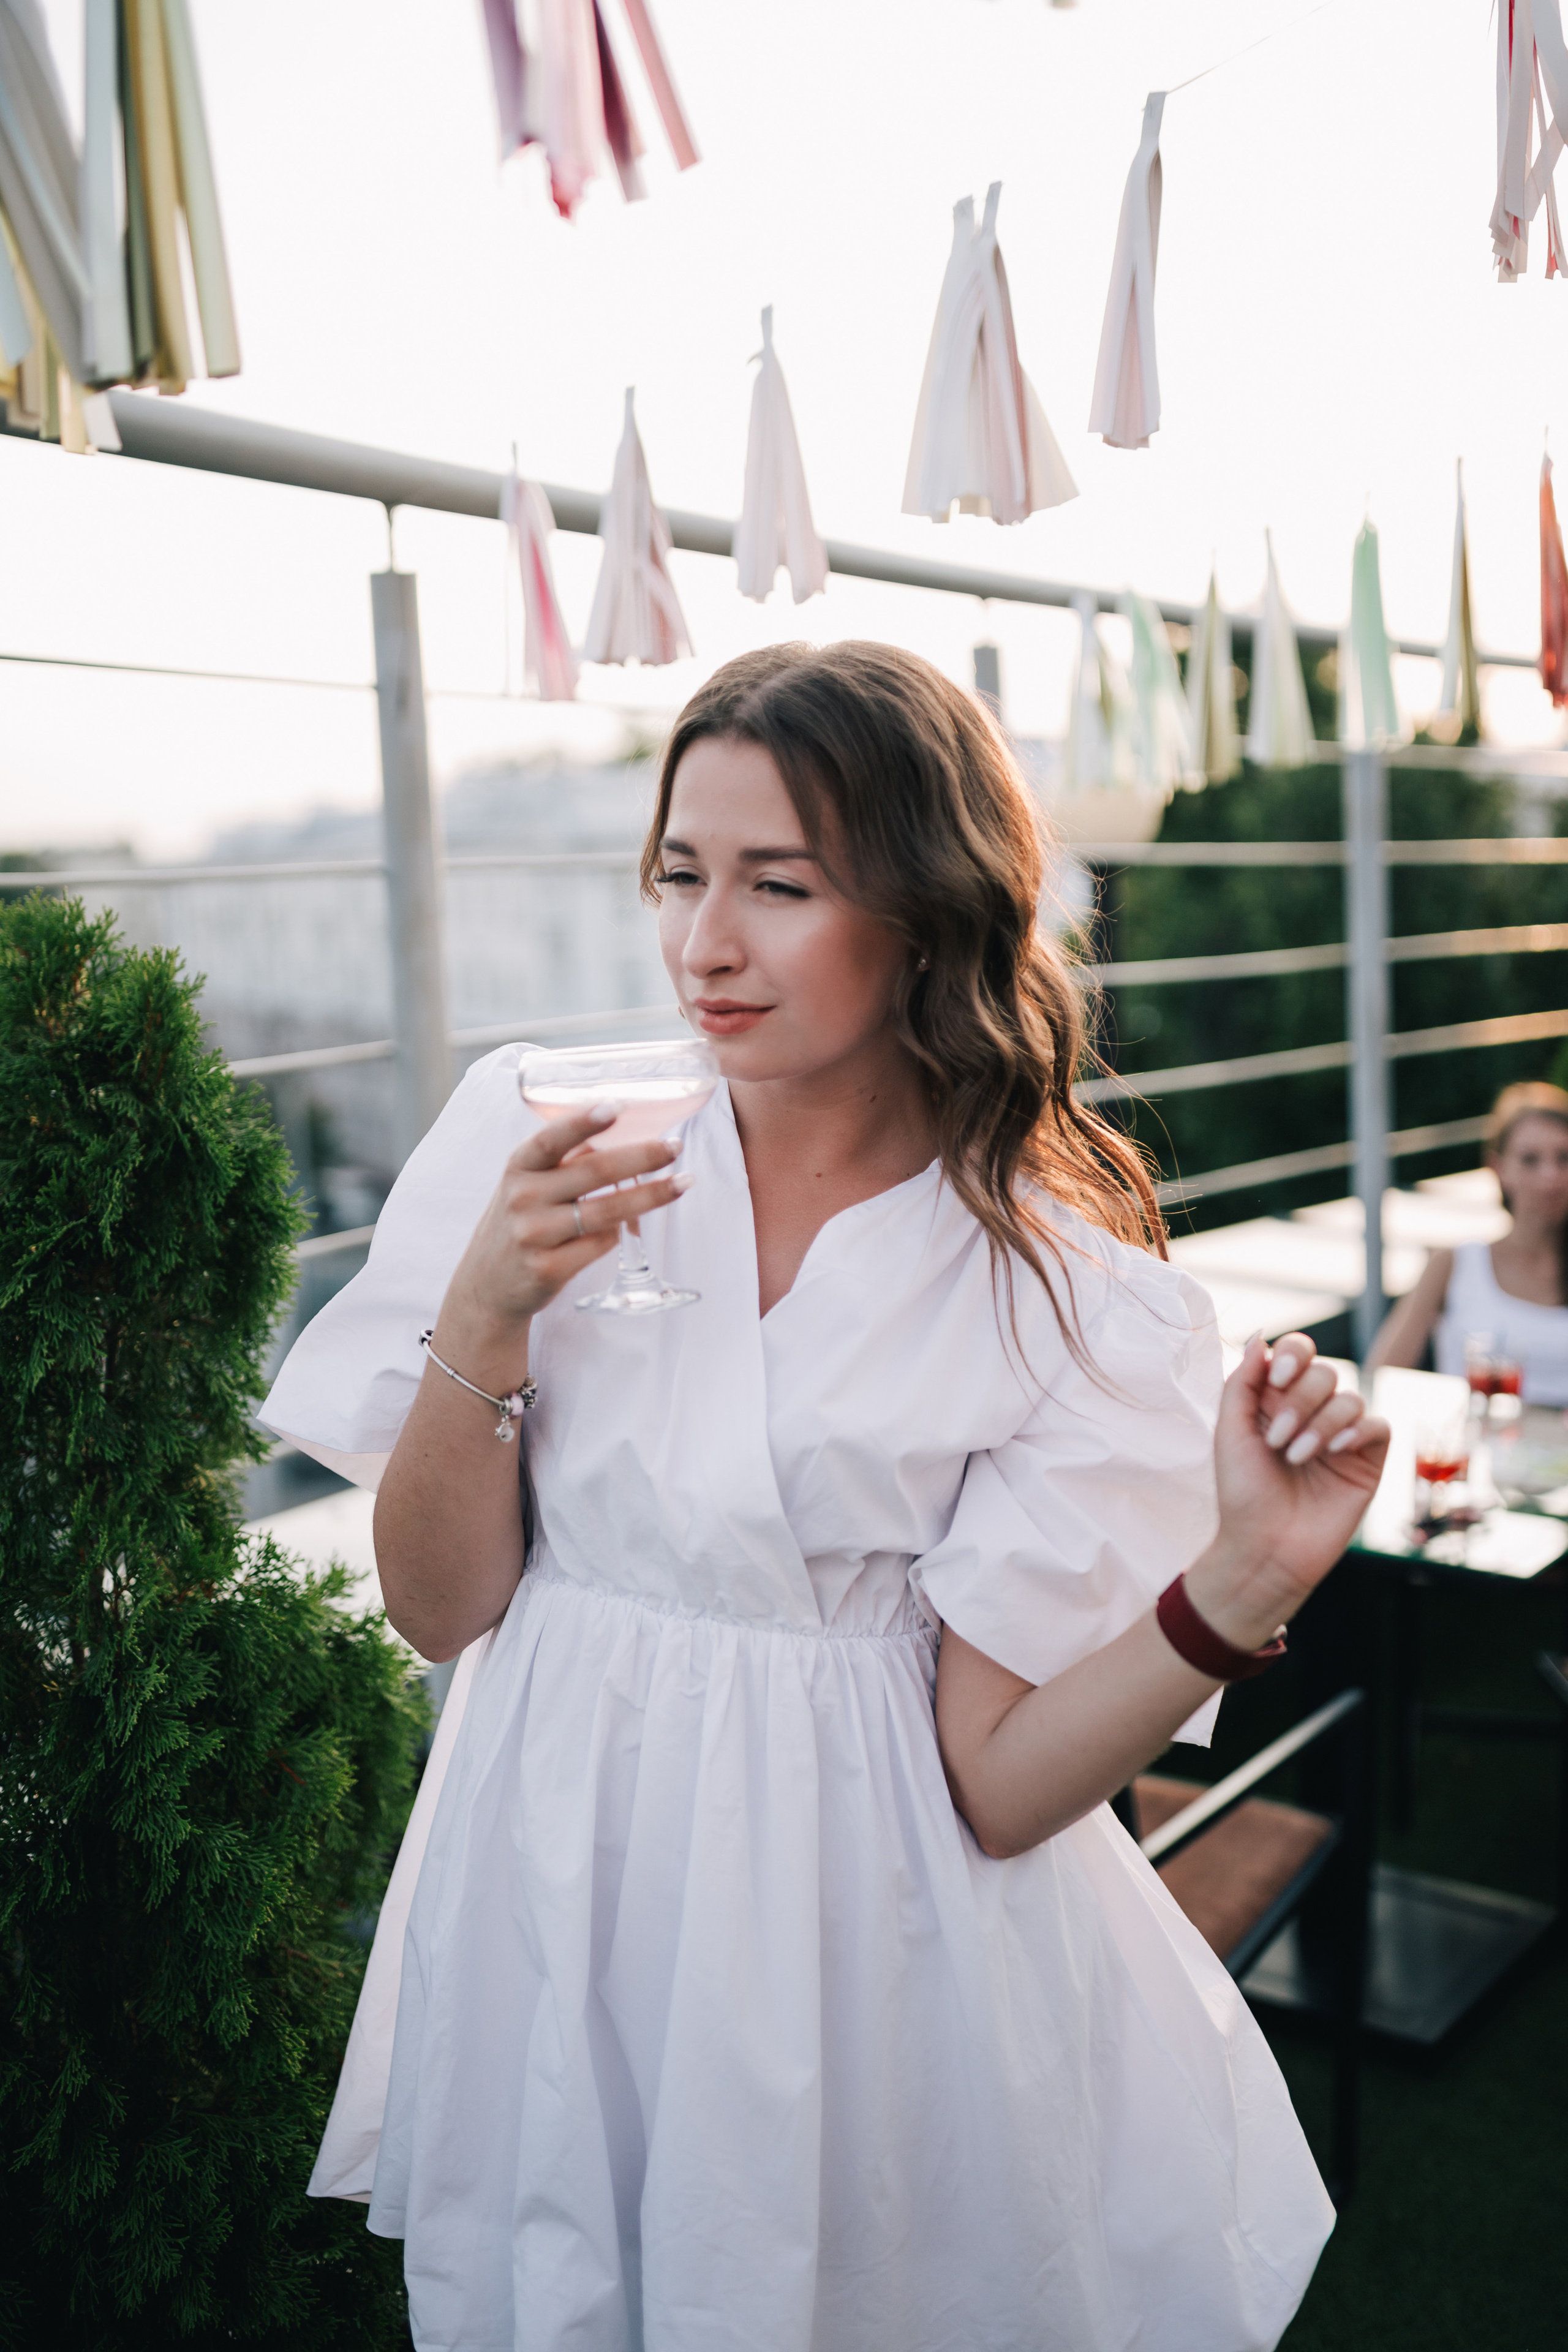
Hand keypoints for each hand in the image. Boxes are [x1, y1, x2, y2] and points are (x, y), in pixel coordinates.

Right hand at [434, 1106, 690, 1384]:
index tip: (616, 1107)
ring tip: (682, 1183)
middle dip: (642, 1157)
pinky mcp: (549, 1269)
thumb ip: (563, 1162)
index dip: (583, 1123)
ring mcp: (534, 1235)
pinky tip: (629, 1226)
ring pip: (606, 1211)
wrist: (487, 1285)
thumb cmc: (519, 1222)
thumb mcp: (526, 1184)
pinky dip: (620, 1233)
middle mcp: (523, 1198)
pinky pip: (601, 1245)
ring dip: (651, 1196)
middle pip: (594, 1173)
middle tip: (675, 1147)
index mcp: (518, 1168)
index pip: (550, 1140)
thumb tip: (619, 1136)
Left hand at [1184, 1332, 1389, 1652]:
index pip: (1297, 1353)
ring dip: (1321, 1422)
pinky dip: (1358, 1431)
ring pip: (1350, 1397)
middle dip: (1300, 1401)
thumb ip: (1243, 1382)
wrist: (1264, 1549)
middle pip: (1324, 1372)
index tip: (1274, 1380)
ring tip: (1298, 1457)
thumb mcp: (1230, 1432)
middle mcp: (1310, 1412)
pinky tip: (1335, 1451)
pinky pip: (1378, 1425)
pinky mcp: (1366, 1461)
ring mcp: (1340, 1436)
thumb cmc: (1242, 1494)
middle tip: (1277, 1440)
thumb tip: (1261, 1336)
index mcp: (1275, 1400)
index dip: (1292, 1356)